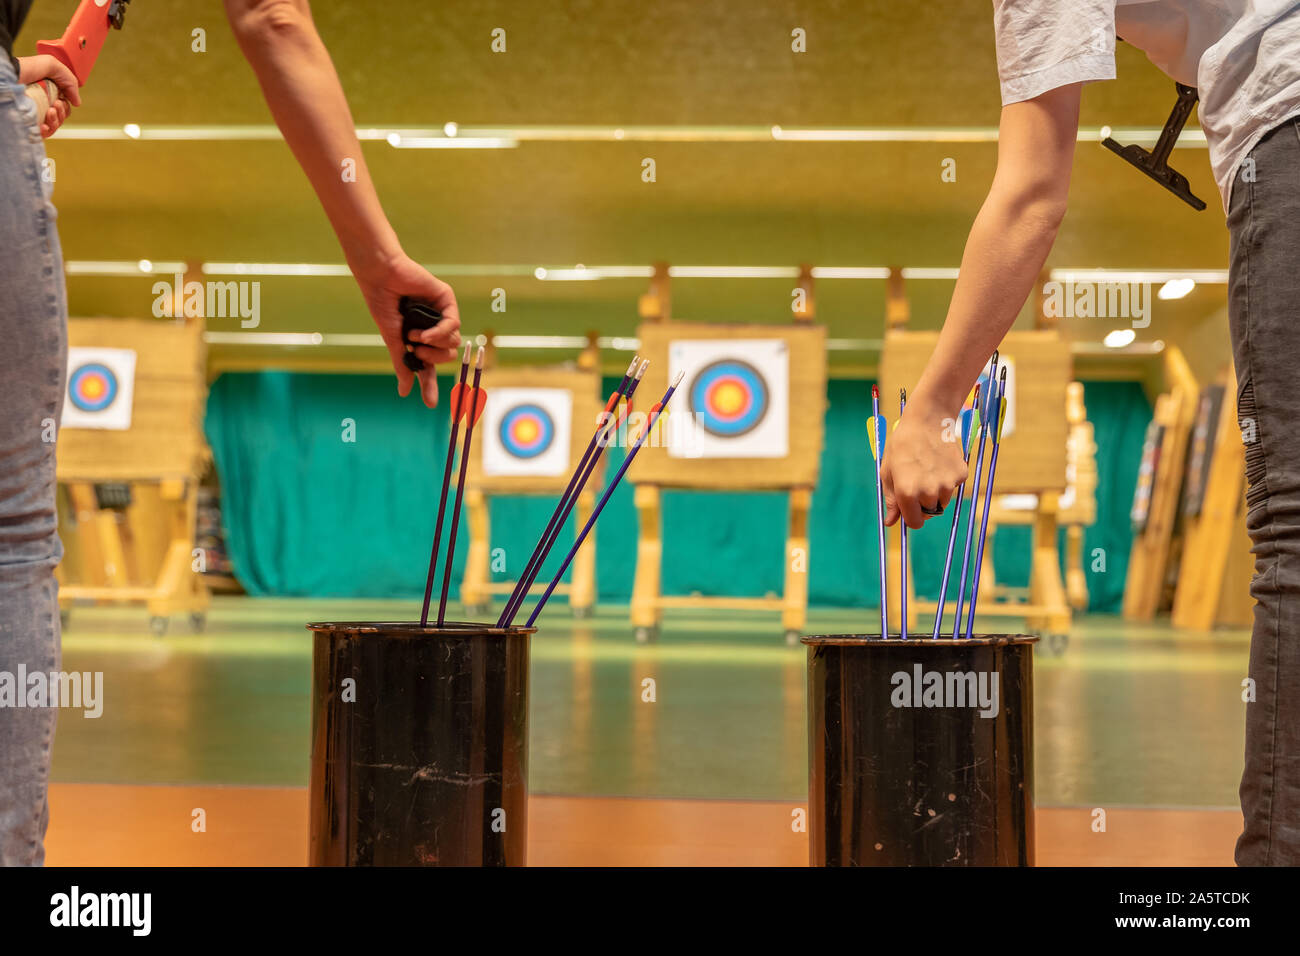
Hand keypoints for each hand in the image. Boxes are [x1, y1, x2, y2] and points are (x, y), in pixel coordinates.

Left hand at [17, 54, 80, 137]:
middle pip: (61, 118)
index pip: (63, 107)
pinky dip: (47, 130)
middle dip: (63, 112)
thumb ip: (71, 82)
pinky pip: (43, 134)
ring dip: (56, 120)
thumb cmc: (26, 68)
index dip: (66, 106)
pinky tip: (43, 124)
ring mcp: (34, 114)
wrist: (8, 77)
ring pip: (54, 126)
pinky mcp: (28, 123)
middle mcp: (40, 103)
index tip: (62, 98)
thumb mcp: (53, 66)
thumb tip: (77, 103)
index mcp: (46, 93)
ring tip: (50, 110)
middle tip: (55, 103)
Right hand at [353, 253, 461, 406]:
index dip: (429, 384)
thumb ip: (402, 363)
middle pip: (446, 356)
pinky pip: (453, 325)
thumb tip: (404, 391)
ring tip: (414, 334)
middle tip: (415, 348)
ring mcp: (441, 314)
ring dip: (433, 344)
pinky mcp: (447, 300)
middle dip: (432, 358)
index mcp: (418, 338)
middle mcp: (432, 327)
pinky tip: (425, 332)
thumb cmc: (382, 303)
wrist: (381, 276)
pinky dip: (439, 332)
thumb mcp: (393, 339)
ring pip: (453, 342)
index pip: (428, 366)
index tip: (430, 404)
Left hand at [880, 400, 968, 529]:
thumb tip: (891, 522)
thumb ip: (891, 500)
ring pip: (942, 500)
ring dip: (936, 492)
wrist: (928, 420)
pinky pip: (954, 486)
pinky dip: (947, 479)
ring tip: (928, 469)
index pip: (915, 522)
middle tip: (918, 482)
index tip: (911, 510)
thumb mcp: (889, 472)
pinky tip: (939, 462)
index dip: (912, 517)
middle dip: (923, 504)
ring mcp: (947, 484)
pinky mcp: (961, 475)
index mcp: (908, 493)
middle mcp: (929, 492)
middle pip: (930, 512)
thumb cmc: (903, 445)